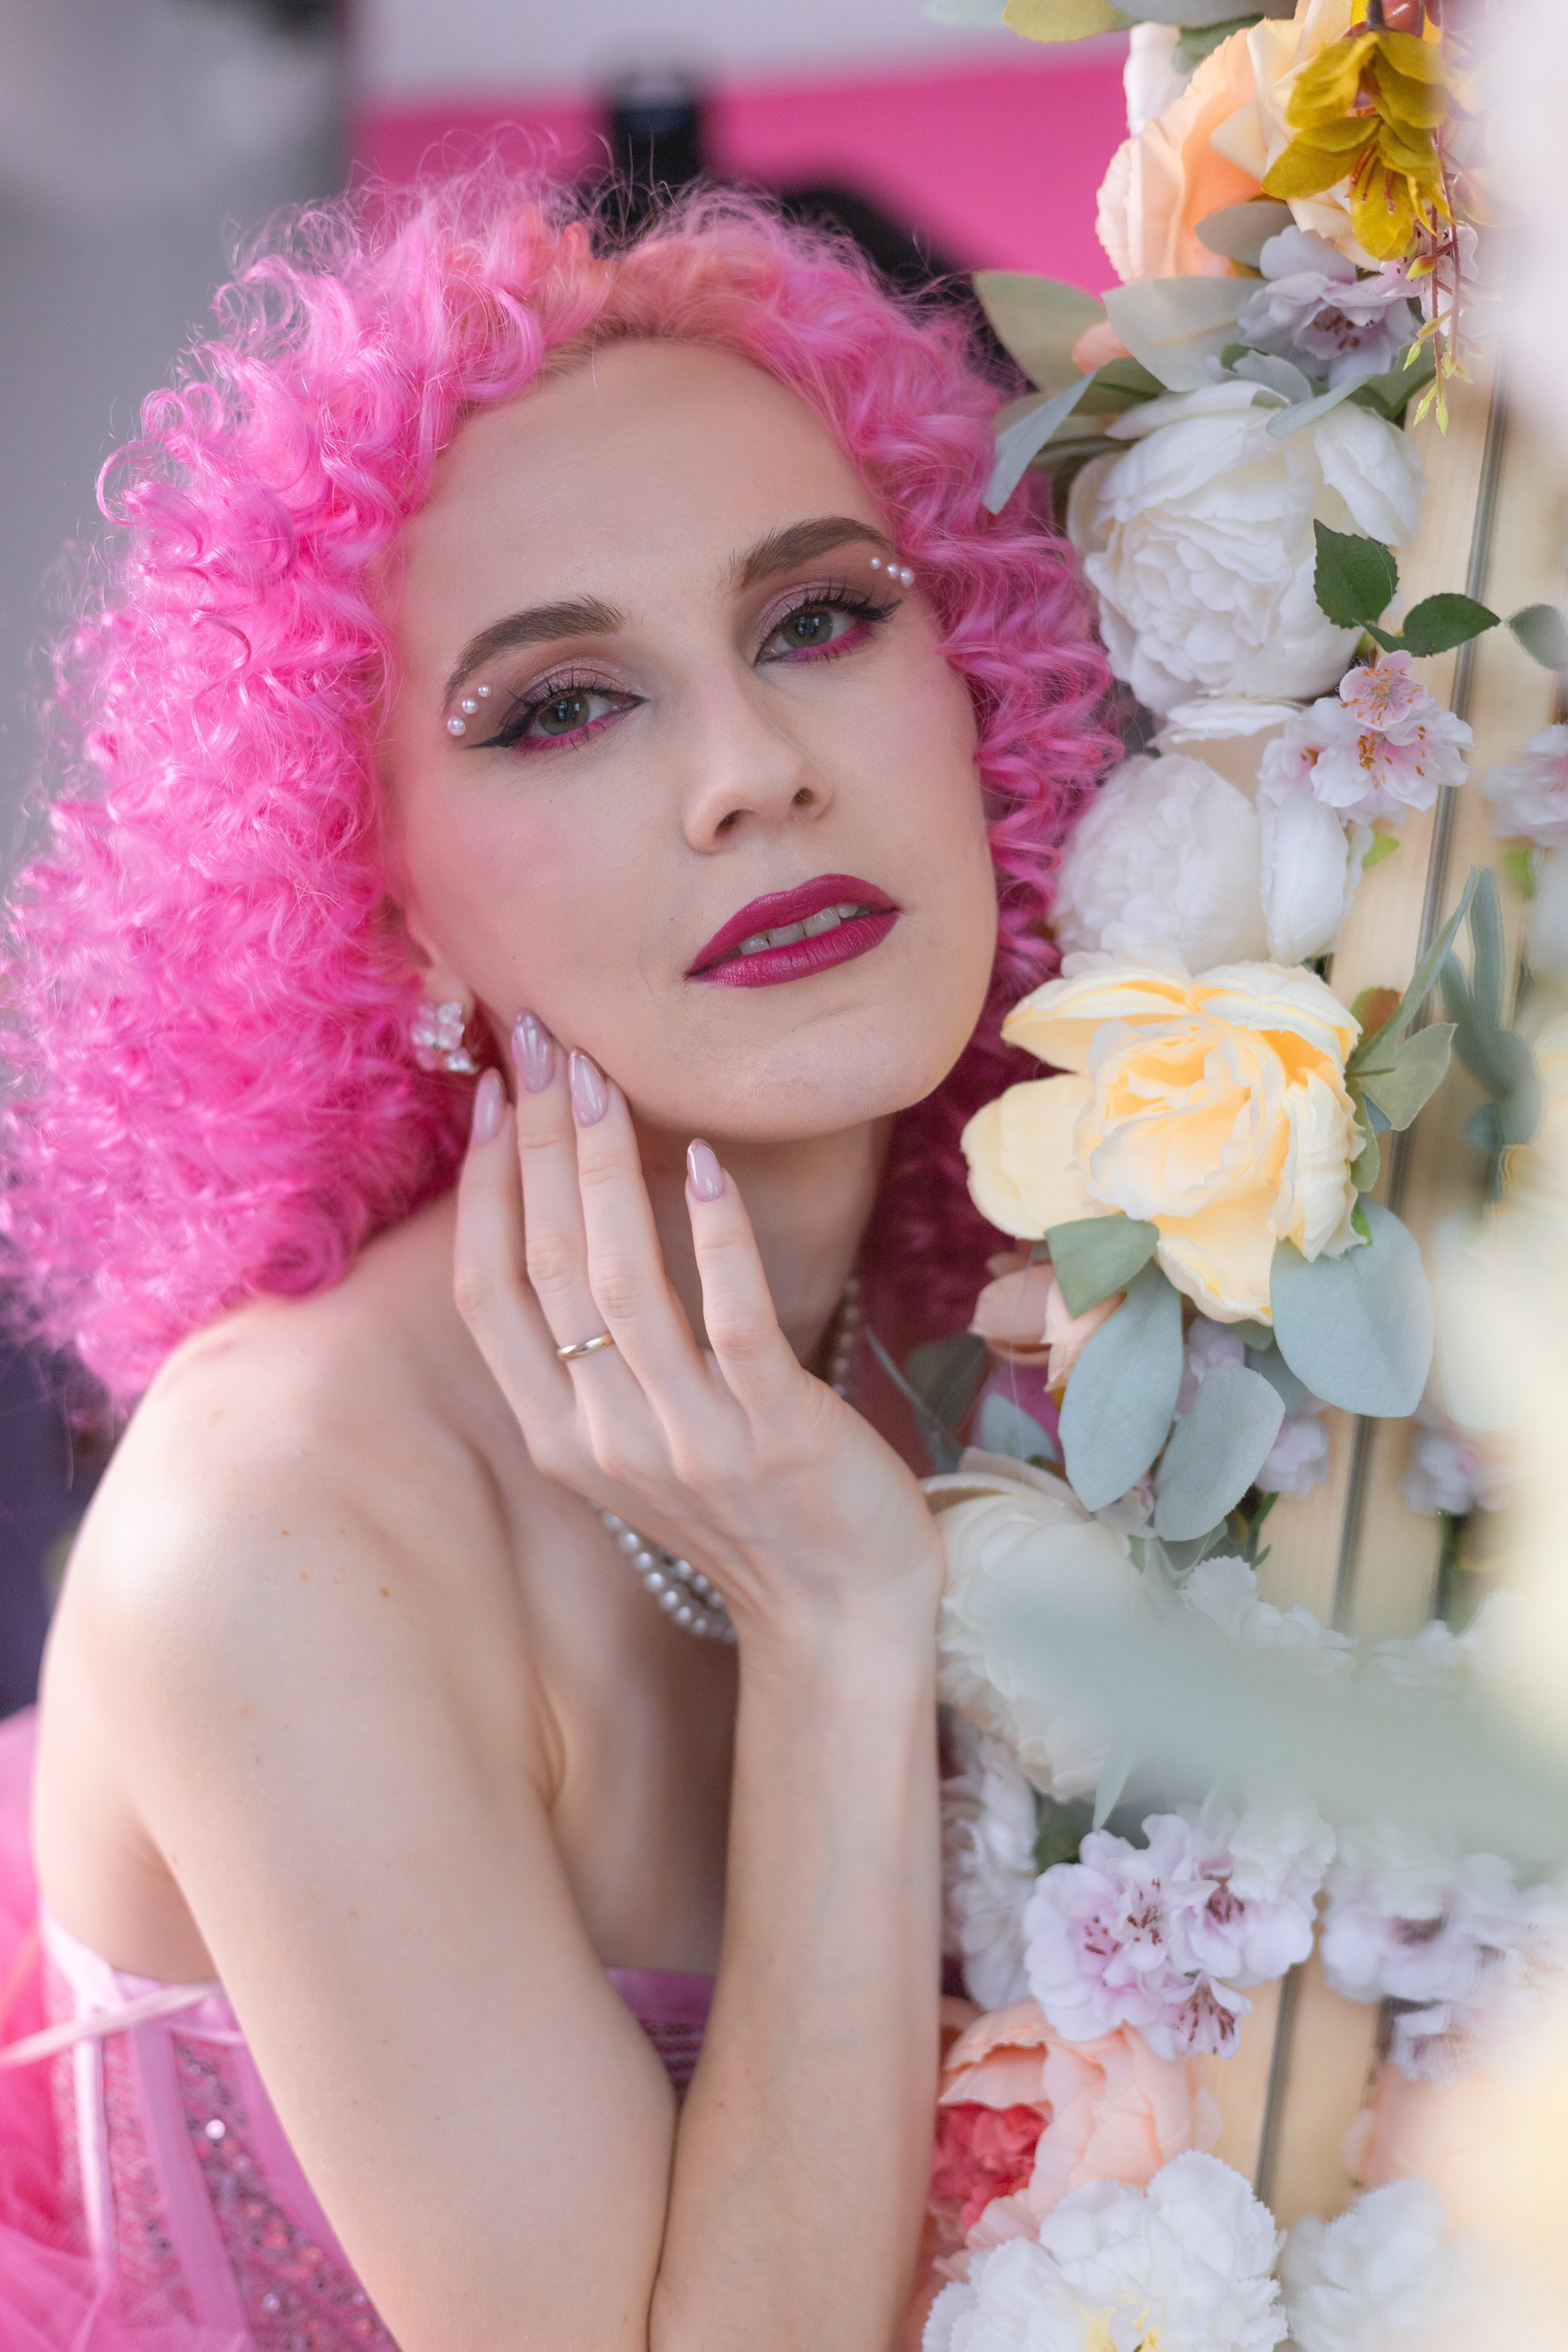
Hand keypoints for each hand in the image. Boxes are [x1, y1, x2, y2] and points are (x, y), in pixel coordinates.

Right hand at [452, 1017, 943, 1639]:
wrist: (840, 1608)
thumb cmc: (745, 1504)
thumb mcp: (637, 1438)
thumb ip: (593, 1352)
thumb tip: (570, 1214)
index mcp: (557, 1436)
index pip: (488, 1294)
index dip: (480, 1188)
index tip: (487, 1091)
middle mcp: (603, 1439)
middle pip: (546, 1269)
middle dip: (534, 1144)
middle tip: (542, 1041)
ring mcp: (687, 1440)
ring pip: (620, 1285)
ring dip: (603, 1169)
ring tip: (601, 1079)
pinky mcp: (773, 1433)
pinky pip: (732, 1319)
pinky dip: (715, 1235)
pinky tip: (702, 1163)